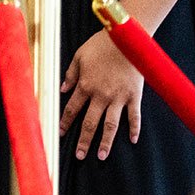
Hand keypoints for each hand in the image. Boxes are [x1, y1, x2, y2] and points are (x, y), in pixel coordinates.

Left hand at [60, 29, 142, 159]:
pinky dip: (135, 129)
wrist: (126, 39)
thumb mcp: (79, 56)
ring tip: (101, 156)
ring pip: (111, 125)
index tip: (60, 134)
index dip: (65, 123)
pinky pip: (134, 116)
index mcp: (85, 85)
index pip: (71, 109)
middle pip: (90, 123)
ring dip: (106, 142)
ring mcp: (119, 97)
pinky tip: (132, 140)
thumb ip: (70, 75)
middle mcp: (101, 95)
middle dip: (84, 141)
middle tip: (79, 156)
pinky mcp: (134, 96)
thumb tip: (62, 90)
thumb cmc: (101, 45)